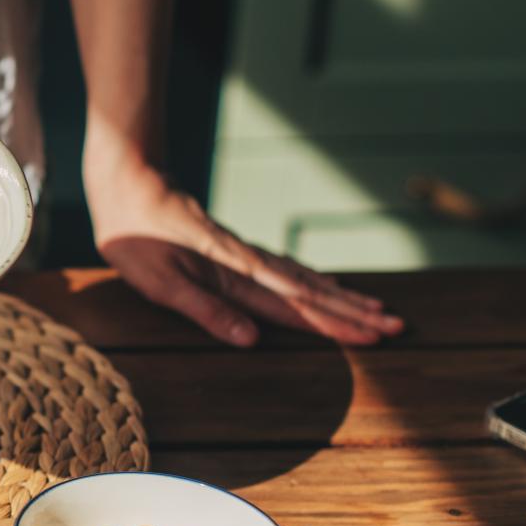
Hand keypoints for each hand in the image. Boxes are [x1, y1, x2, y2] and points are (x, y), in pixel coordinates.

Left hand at [87, 164, 404, 346]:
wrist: (129, 185)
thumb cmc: (135, 239)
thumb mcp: (160, 282)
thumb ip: (205, 311)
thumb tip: (253, 340)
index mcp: (235, 275)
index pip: (296, 307)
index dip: (335, 324)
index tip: (374, 337)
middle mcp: (249, 264)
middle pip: (310, 293)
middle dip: (352, 313)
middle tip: (396, 327)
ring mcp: (244, 255)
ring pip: (303, 279)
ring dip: (340, 297)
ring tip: (376, 309)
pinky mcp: (234, 250)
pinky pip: (286, 269)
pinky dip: (312, 280)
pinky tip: (325, 284)